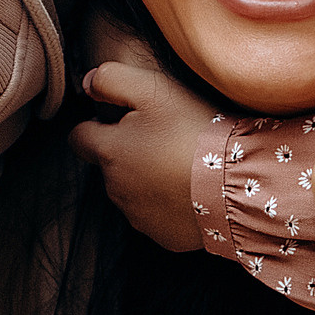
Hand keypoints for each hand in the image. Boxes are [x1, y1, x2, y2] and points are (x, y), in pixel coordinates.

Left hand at [68, 38, 208, 254]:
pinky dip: (168, 204)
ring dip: (147, 178)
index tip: (123, 120)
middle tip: (165, 139)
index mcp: (109, 151)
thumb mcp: (154, 90)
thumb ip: (113, 79)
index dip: (96, 125)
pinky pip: (157, 216)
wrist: (236, 184)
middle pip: (109, 165)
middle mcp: (114, 188)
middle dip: (127, 152)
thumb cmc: (194, 132)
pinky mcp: (162, 235)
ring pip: (131, 192)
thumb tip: (89, 81)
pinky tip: (192, 191)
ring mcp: (138, 216)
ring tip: (181, 165)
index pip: (78, 137)